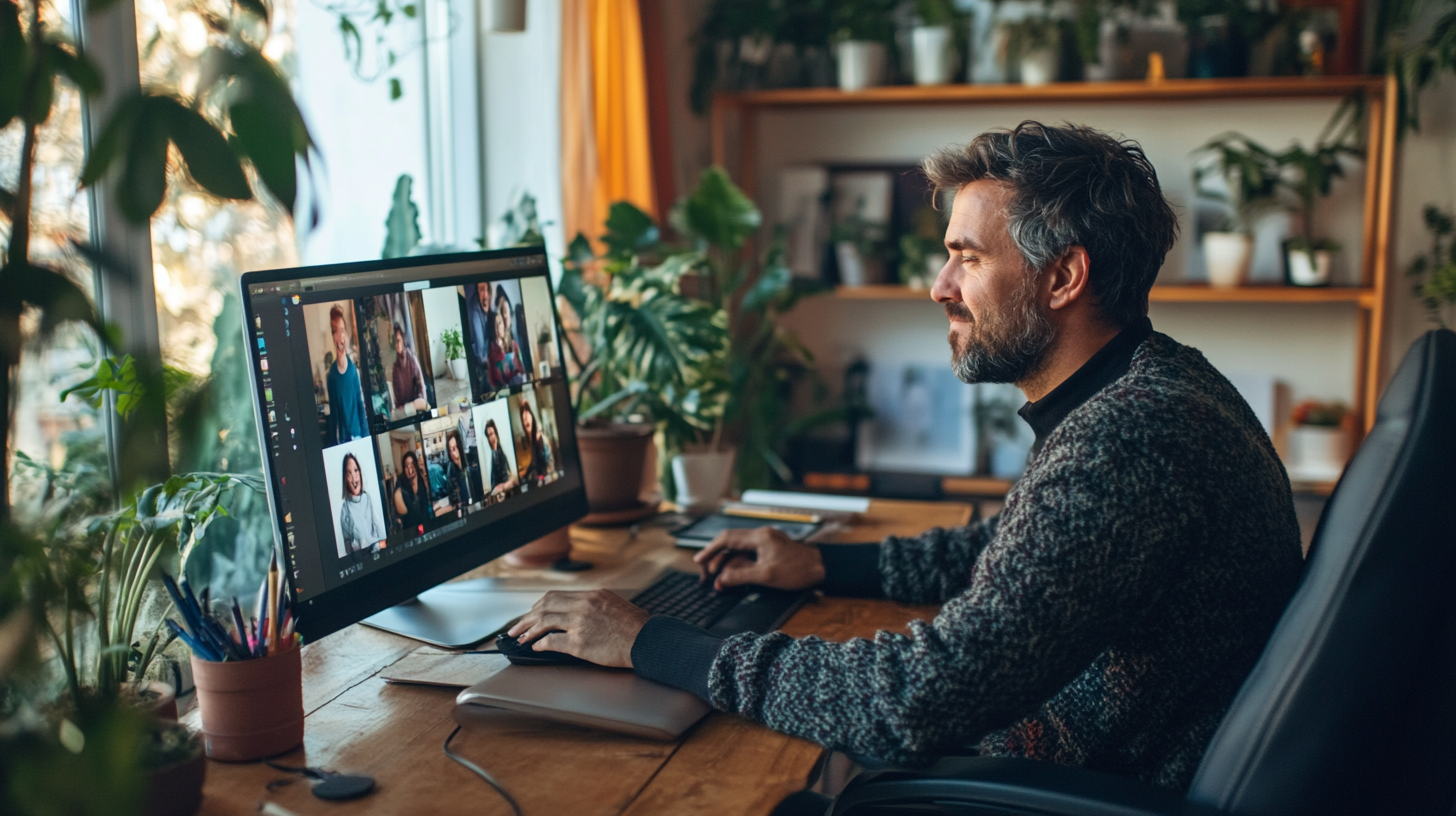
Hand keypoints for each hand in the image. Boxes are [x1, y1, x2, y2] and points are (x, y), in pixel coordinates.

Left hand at [504, 589, 649, 667]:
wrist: (647, 641)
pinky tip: (535, 647)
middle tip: (517, 627)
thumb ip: (596, 605)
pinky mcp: (579, 643)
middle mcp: (583, 605)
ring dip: (528, 630)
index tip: (532, 613)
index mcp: (592, 595)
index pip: (556, 596)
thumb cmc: (637, 627)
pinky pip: (551, 641)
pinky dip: (540, 643)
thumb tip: (580, 611)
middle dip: (527, 617)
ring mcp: (580, 623)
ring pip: (544, 621)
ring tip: (520, 637)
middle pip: (545, 606)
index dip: (539, 605)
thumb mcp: (615, 605)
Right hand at [693, 527, 825, 591]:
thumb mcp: (767, 576)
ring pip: (739, 550)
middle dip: (716, 559)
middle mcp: (761, 535)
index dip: (710, 550)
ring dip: (727, 563)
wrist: (824, 568)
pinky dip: (739, 564)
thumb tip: (720, 580)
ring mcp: (767, 541)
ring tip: (718, 580)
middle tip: (705, 576)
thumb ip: (740, 576)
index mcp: (759, 537)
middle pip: (730, 543)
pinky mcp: (771, 549)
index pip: (727, 539)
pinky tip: (734, 576)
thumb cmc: (798, 570)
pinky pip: (749, 554)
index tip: (698, 561)